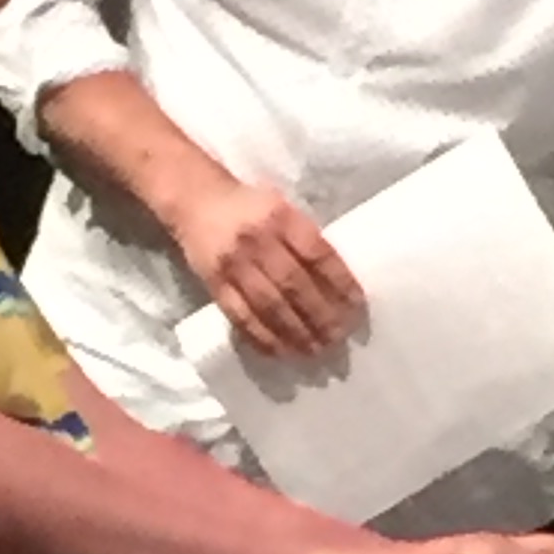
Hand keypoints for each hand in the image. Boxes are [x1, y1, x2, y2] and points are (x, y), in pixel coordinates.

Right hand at [173, 176, 363, 358]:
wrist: (197, 202)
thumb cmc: (250, 207)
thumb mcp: (283, 208)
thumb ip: (306, 239)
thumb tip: (339, 283)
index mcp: (281, 218)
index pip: (317, 254)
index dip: (340, 283)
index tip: (357, 307)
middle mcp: (258, 241)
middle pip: (294, 285)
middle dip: (320, 315)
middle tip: (338, 337)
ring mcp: (234, 265)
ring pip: (269, 306)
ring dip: (295, 333)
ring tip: (315, 350)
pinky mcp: (215, 285)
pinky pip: (241, 317)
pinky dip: (262, 337)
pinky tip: (281, 351)